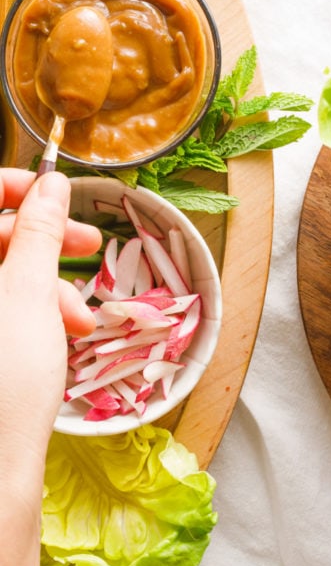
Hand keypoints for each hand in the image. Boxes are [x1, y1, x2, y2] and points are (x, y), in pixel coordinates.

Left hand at [0, 170, 101, 484]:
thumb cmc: (4, 381)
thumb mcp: (30, 293)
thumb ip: (40, 231)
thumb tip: (51, 184)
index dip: (14, 186)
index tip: (56, 191)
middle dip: (42, 241)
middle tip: (87, 245)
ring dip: (46, 285)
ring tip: (80, 315)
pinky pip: (0, 311)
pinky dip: (32, 313)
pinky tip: (63, 333)